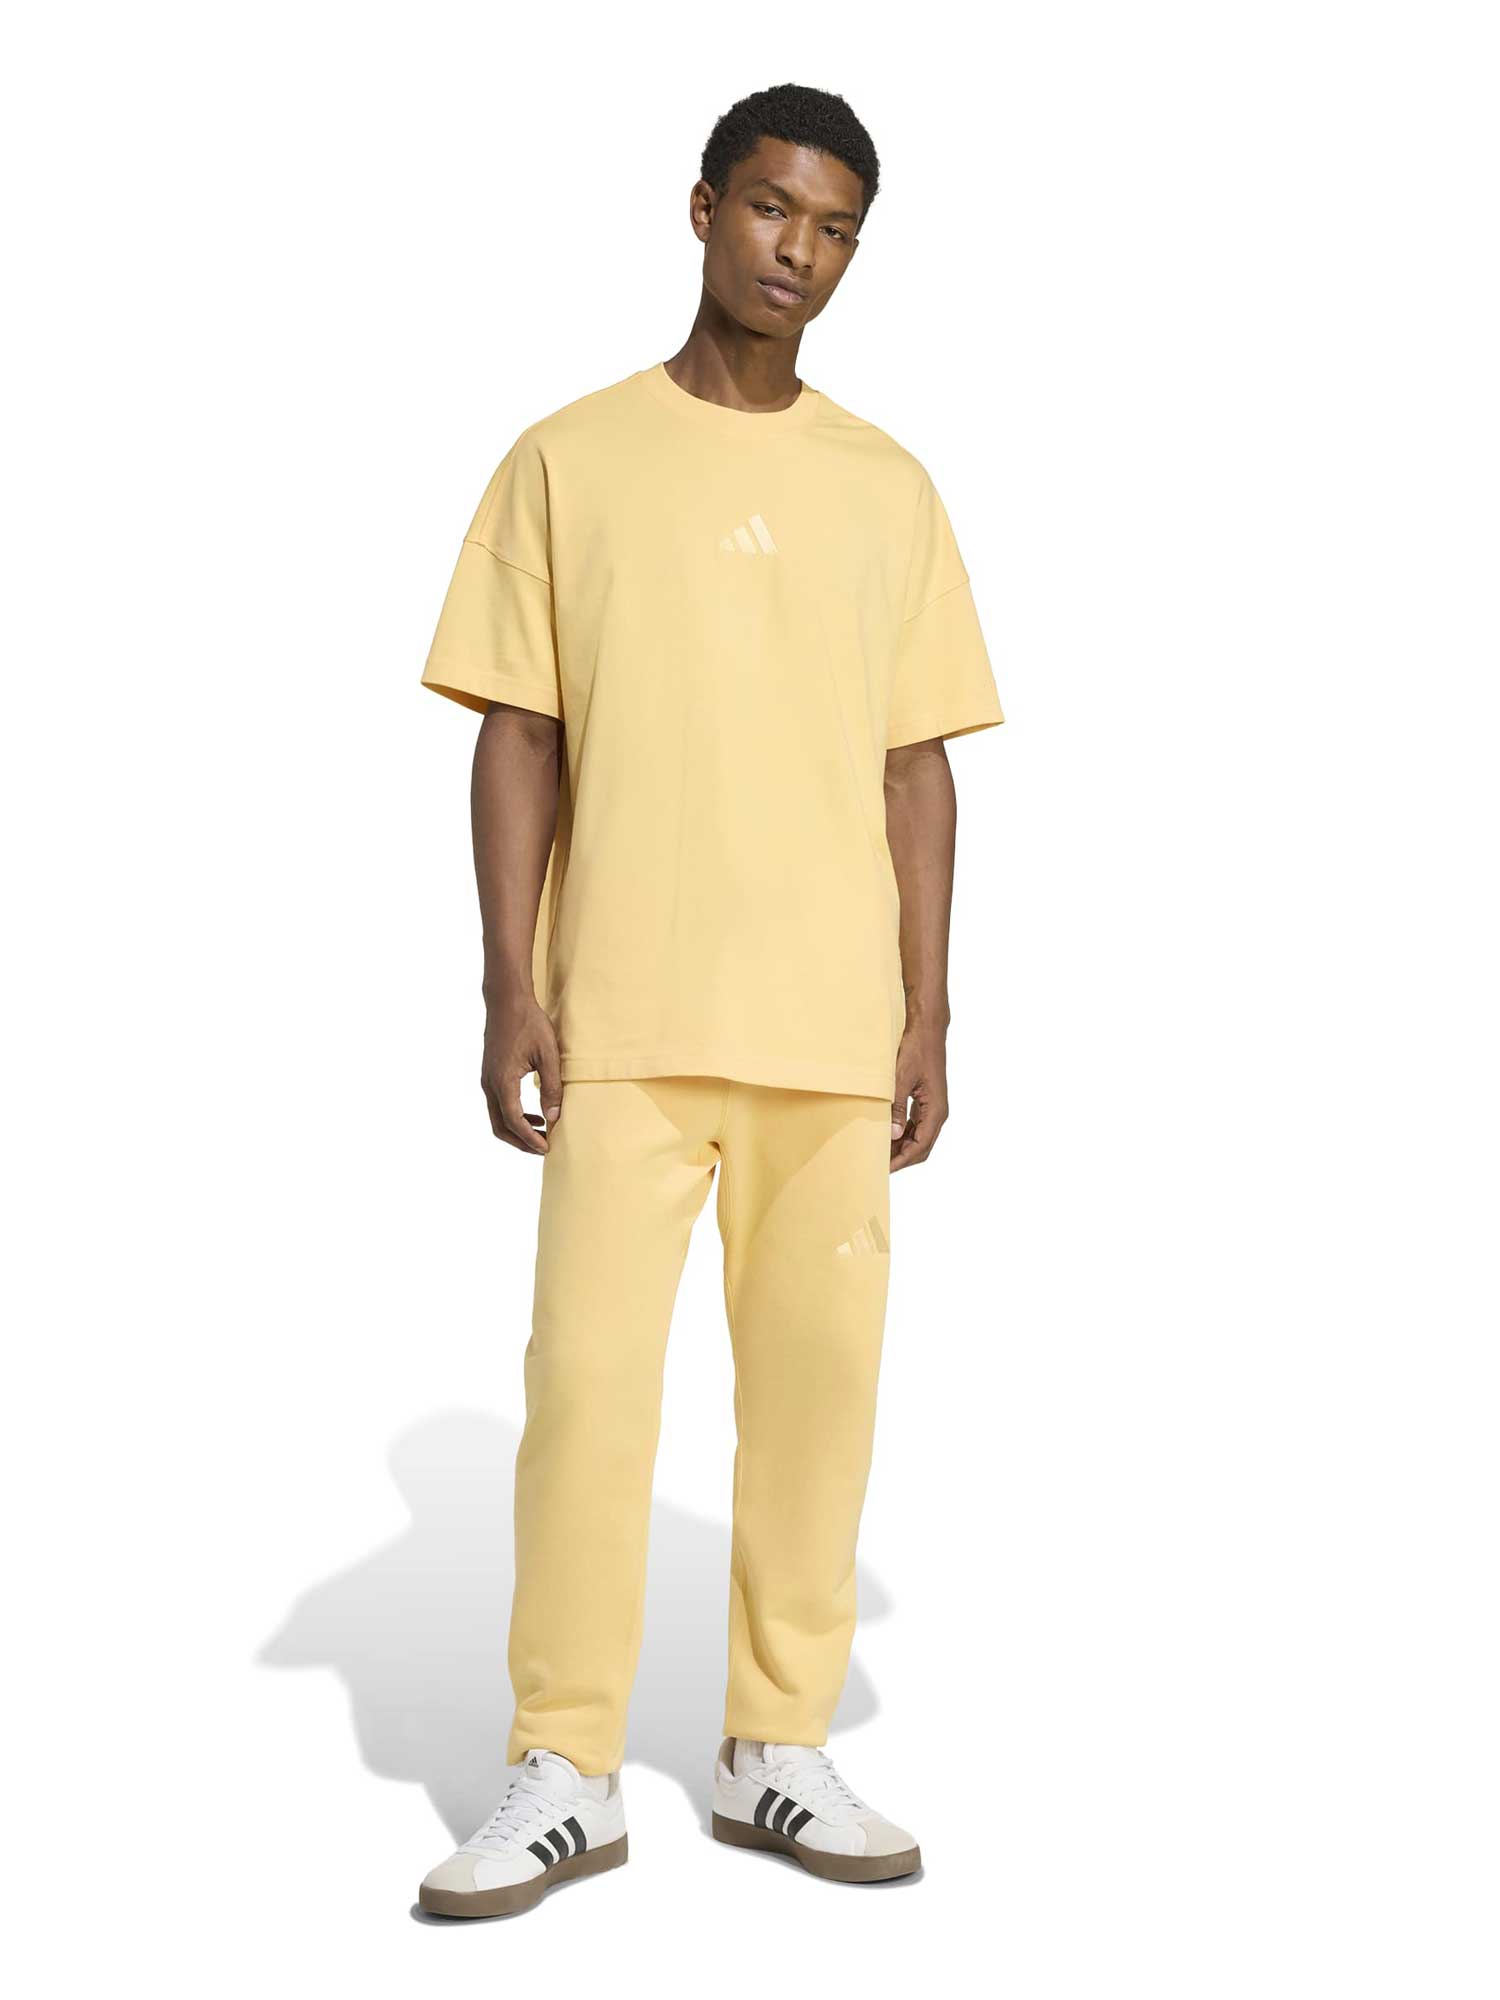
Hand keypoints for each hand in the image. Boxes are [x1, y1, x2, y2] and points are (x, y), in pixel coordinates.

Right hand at [481, 994, 562, 1155]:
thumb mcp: (548, 1055)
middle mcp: (489, 1084)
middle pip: (500, 1127)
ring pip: (496, 1117)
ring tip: (541, 1133)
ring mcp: (486, 1079)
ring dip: (516, 1130)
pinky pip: (497, 1104)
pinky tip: (533, 1114)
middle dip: (521, 1142)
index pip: (514, 1122)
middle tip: (543, 1148)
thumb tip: (554, 1118)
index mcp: (502, 1081)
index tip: (547, 1148)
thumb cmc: (529, 1023)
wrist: (506, 1000)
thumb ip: (552, 1088)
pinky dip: (512, 1116)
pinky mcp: (489, 1074)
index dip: (530, 1139)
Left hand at [890, 1021, 948, 1170]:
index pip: (920, 1146)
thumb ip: (896, 1107)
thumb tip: (892, 1134)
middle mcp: (938, 1111)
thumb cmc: (916, 1048)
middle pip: (922, 1147)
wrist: (927, 1028)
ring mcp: (933, 1106)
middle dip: (902, 1158)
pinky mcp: (926, 1100)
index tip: (883, 1168)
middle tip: (878, 1164)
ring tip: (880, 1151)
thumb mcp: (901, 1078)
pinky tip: (887, 1133)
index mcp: (936, 1109)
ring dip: (902, 1147)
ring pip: (919, 1137)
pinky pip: (917, 1125)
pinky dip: (903, 1134)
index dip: (902, 1160)